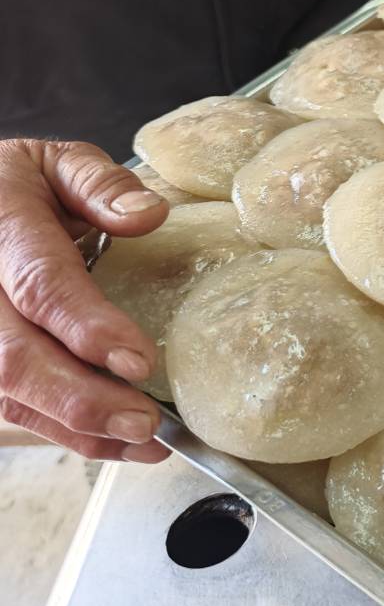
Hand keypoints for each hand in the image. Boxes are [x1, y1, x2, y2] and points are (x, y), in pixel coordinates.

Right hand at [0, 140, 170, 462]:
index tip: (139, 359)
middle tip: (147, 422)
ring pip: (8, 393)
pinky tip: (118, 443)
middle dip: (81, 398)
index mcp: (0, 230)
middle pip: (14, 358)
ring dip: (77, 427)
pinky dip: (64, 431)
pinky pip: (10, 406)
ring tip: (146, 443)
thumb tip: (148, 215)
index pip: (41, 286)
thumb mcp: (56, 162)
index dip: (88, 327)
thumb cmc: (16, 185)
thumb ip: (99, 183)